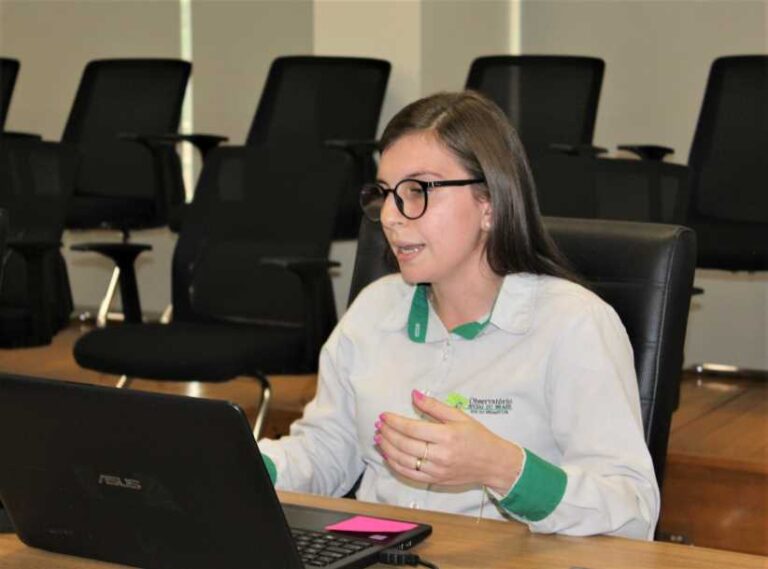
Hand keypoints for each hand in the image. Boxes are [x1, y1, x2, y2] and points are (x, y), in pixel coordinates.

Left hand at [374, 390, 522, 493]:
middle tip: (379, 425)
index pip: (412, 429)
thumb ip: (434, 406)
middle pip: (405, 444)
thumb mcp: (459, 416)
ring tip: (379, 438)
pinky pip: (409, 474)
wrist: (493, 463)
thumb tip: (413, 394)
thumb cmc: (478, 437)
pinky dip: (395, 465)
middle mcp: (440, 455)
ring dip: (387, 449)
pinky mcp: (435, 480)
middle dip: (387, 434)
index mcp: (446, 436)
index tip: (384, 415)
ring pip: (403, 461)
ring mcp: (436, 470)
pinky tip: (388, 455)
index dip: (394, 422)